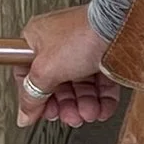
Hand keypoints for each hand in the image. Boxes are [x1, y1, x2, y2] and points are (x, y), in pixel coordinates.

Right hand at [15, 4, 121, 129]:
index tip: (43, 114)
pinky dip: (102, 100)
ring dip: (84, 105)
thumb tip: (24, 115)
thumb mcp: (46, 70)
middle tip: (70, 117)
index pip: (28, 75)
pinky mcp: (104, 56)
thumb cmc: (81, 34)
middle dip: (65, 105)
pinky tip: (102, 109)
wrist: (119, 26)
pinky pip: (100, 83)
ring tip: (89, 113)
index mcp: (37, 39)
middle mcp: (59, 44)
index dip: (35, 98)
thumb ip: (32, 96)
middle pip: (57, 84)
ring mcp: (83, 50)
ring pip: (81, 86)